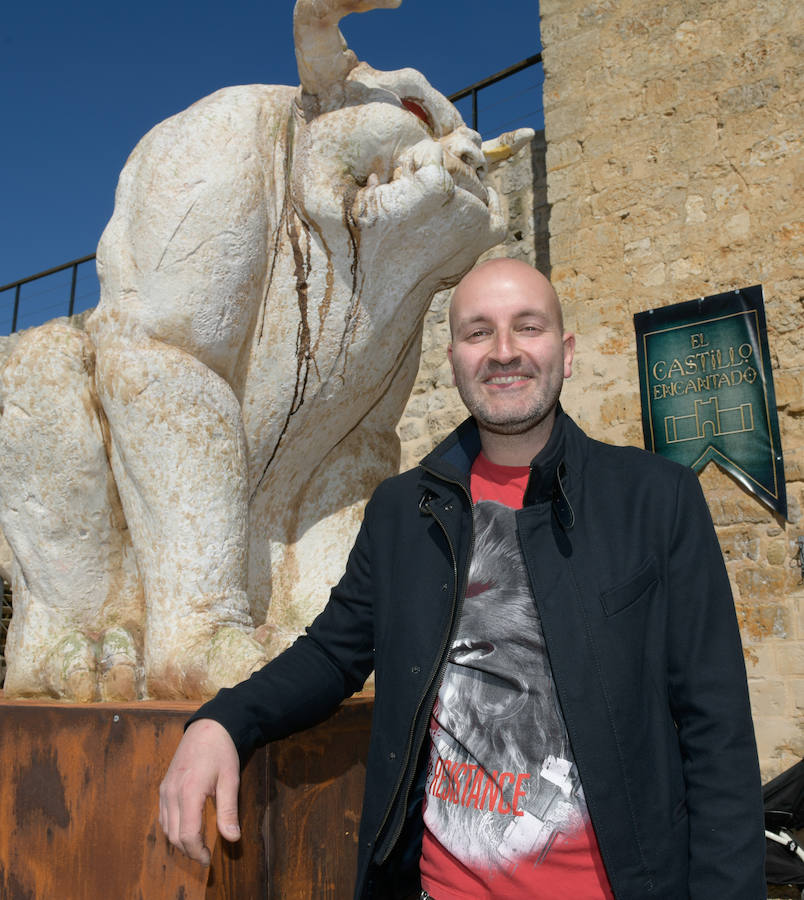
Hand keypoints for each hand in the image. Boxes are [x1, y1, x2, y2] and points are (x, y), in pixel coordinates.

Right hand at [158, 718, 240, 864]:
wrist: (208, 726)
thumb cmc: (222, 751)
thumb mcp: (230, 779)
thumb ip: (229, 810)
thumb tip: (232, 838)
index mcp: (189, 792)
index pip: (187, 835)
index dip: (197, 852)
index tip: (208, 859)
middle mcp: (171, 793)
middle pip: (174, 835)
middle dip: (188, 850)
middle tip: (204, 856)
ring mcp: (165, 789)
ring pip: (166, 827)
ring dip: (179, 841)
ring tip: (197, 845)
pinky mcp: (164, 786)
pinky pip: (163, 815)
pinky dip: (172, 828)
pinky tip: (186, 828)